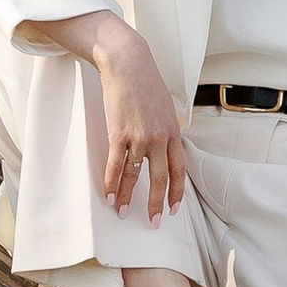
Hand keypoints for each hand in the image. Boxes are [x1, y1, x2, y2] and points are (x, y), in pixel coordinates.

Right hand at [88, 18, 186, 219]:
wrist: (128, 63)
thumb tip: (163, 145)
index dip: (175, 192)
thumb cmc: (145, 82)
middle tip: (151, 222)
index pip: (178, 170)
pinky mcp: (118, 133)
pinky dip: (110, 182)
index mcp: (173, 132)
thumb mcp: (165, 106)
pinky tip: (107, 195)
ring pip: (134, 176)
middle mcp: (159, 138)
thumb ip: (165, 128)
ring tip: (121, 212)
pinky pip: (115, 165)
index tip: (172, 209)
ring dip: (126, 197)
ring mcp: (139, 137)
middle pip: (159, 179)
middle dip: (155, 204)